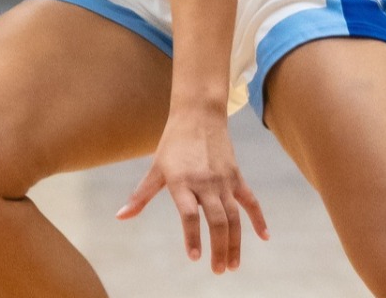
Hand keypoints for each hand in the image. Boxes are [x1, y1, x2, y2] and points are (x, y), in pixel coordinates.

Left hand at [117, 112, 268, 273]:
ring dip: (235, 242)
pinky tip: (265, 237)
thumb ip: (140, 196)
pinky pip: (250, 201)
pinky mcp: (236, 176)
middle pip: (216, 220)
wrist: (199, 114)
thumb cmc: (173, 143)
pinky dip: (258, 219)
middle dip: (218, 248)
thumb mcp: (155, 168)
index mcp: (182, 181)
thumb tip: (120, 217)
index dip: (192, 236)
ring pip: (234, 216)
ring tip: (232, 265)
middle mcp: (205, 182)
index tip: (195, 258)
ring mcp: (223, 180)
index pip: (189, 214)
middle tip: (217, 270)